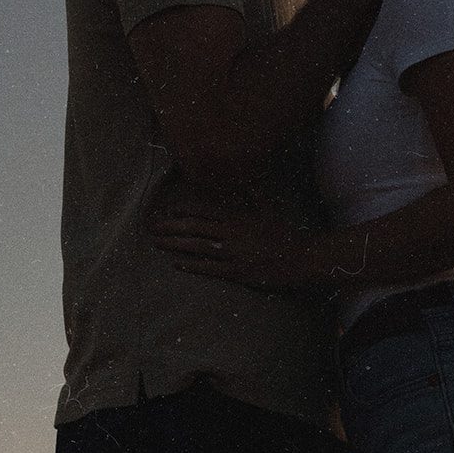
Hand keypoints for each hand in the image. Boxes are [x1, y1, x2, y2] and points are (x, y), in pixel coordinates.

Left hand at [150, 211, 318, 291]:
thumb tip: (245, 179)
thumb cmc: (285, 235)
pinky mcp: (237, 273)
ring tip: (158, 244)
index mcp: (238, 218)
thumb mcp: (269, 210)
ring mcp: (234, 254)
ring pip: (198, 248)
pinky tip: (177, 264)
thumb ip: (254, 195)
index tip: (167, 210)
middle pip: (195, 229)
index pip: (204, 212)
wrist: (301, 259)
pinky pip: (210, 269)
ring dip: (176, 245)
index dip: (183, 212)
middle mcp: (232, 234)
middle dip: (172, 228)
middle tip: (152, 228)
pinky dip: (192, 266)